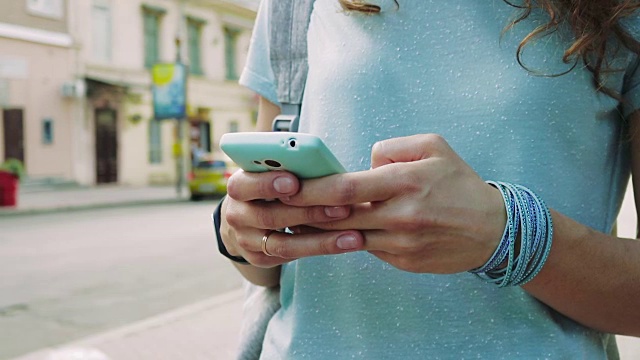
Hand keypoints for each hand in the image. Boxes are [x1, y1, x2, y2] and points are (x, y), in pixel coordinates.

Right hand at [221, 169, 365, 267]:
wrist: (245, 217)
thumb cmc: (269, 186)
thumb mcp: (269, 171)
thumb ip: (287, 167)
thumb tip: (323, 166)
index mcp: (238, 186)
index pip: (247, 184)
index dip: (269, 183)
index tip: (295, 182)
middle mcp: (237, 215)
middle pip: (271, 216)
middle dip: (309, 212)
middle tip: (343, 208)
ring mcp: (246, 240)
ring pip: (284, 244)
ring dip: (322, 241)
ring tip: (354, 237)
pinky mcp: (259, 259)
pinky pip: (290, 256)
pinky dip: (318, 250)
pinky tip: (344, 245)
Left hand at [283, 134, 506, 273]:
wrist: (493, 230)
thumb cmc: (459, 183)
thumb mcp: (434, 147)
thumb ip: (393, 147)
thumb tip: (362, 163)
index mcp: (406, 182)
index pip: (347, 188)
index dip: (312, 189)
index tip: (286, 186)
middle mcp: (401, 215)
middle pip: (340, 216)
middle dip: (304, 212)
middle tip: (275, 207)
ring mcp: (402, 243)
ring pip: (348, 237)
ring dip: (318, 231)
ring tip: (291, 222)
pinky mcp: (403, 262)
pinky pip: (368, 249)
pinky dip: (347, 240)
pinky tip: (329, 234)